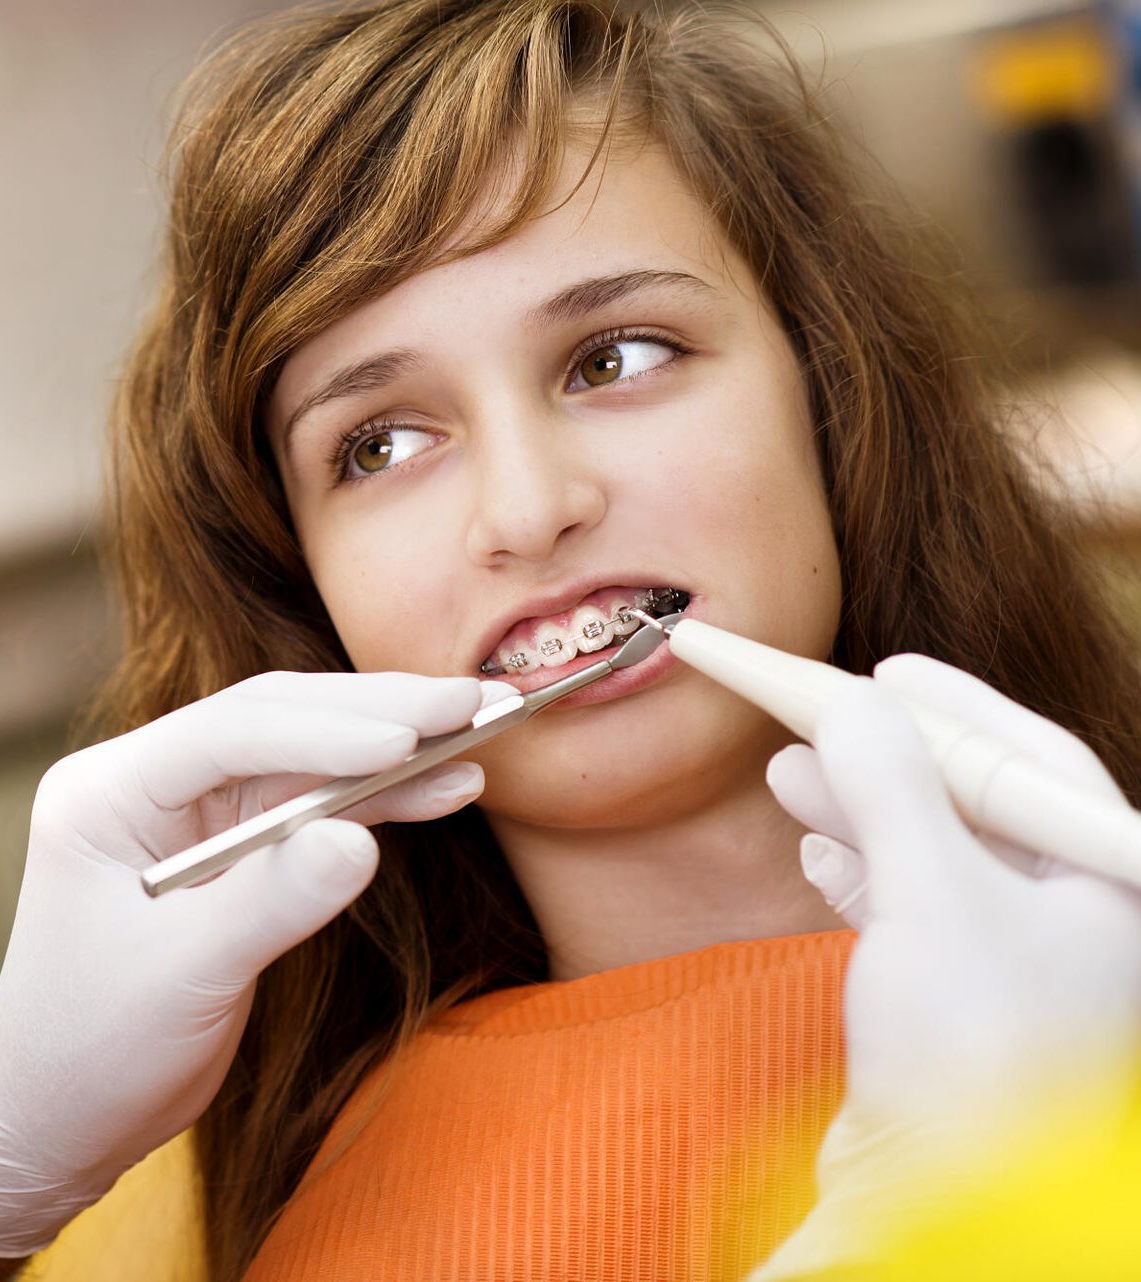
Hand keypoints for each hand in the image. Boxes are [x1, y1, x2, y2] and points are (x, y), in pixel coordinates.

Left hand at [0, 670, 509, 1255]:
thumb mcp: (183, 979)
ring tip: (480, 731)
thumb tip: (358, 841)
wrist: (55, 1116)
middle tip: (471, 702)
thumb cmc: (90, 1050)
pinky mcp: (226, 851)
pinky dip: (375, 801)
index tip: (406, 738)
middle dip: (374, 714)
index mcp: (105, 794)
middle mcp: (144, 784)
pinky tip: (444, 787)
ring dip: (388, 748)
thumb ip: (268, 903)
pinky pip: (309, 808)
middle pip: (271, 721)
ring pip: (301, 758)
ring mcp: (186, 814)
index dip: (321, 730)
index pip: (224, 733)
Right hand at [753, 655, 1140, 1276]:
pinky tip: (814, 856)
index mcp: (1107, 885)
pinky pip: (912, 919)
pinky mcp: (961, 1017)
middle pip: (980, 806)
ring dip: (861, 814)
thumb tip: (850, 704)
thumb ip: (890, 785)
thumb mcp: (931, 890)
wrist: (947, 1200)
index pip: (1036, 762)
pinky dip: (860, 879)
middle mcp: (1078, 924)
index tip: (880, 670)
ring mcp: (1020, 974)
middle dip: (889, 759)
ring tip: (788, 777)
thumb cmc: (972, 1053)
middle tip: (815, 716)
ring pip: (937, 861)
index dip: (955, 707)